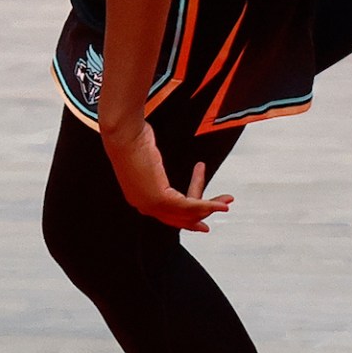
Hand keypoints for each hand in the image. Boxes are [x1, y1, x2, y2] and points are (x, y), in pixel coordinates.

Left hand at [103, 119, 233, 232]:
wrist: (124, 133)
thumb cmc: (132, 138)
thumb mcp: (147, 159)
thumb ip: (155, 172)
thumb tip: (159, 168)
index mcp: (138, 198)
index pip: (168, 216)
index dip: (188, 219)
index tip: (203, 219)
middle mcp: (143, 205)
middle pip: (180, 218)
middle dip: (203, 215)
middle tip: (222, 208)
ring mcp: (151, 204)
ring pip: (188, 213)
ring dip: (211, 206)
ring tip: (227, 199)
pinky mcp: (160, 198)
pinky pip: (191, 205)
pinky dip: (209, 205)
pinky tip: (222, 204)